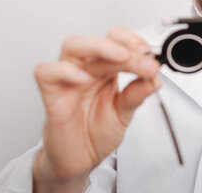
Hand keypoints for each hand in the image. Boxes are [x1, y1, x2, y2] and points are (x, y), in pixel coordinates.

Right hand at [32, 27, 160, 191]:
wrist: (79, 161)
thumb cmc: (97, 133)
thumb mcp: (125, 113)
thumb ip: (137, 94)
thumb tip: (155, 79)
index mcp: (105, 69)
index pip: (116, 40)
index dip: (133, 41)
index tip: (150, 55)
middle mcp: (86, 69)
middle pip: (98, 40)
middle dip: (123, 45)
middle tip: (143, 59)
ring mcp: (68, 79)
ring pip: (72, 45)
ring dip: (99, 47)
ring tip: (121, 58)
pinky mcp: (51, 95)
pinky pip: (47, 72)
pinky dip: (65, 71)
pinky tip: (84, 79)